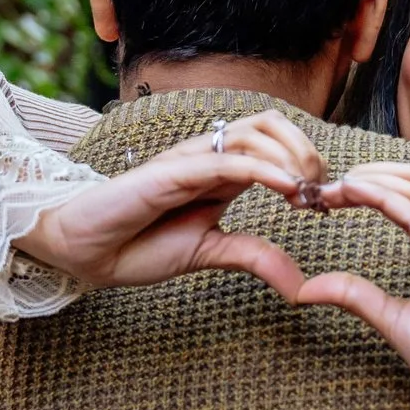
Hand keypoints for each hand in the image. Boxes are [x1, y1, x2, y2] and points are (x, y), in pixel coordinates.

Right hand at [16, 112, 327, 295]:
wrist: (83, 250)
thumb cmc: (137, 244)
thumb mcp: (209, 253)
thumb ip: (253, 257)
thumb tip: (299, 286)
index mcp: (222, 173)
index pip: (276, 143)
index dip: (308, 163)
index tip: (325, 204)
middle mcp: (210, 157)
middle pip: (272, 124)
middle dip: (307, 151)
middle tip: (322, 192)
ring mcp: (191, 160)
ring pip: (254, 131)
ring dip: (291, 156)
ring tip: (306, 192)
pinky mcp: (172, 171)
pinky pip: (225, 159)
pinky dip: (264, 169)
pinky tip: (286, 188)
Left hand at [297, 162, 409, 409]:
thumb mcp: (393, 319)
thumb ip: (355, 295)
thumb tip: (307, 289)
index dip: (371, 185)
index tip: (330, 195)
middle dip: (367, 173)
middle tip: (325, 185)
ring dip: (367, 180)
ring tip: (332, 187)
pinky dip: (379, 196)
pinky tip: (351, 192)